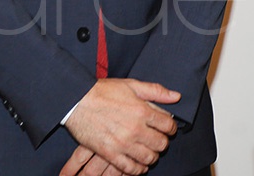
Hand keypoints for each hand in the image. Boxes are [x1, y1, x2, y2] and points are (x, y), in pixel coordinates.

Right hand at [62, 79, 179, 175]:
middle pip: (161, 144)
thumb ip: (156, 91)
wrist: (77, 101)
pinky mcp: (110, 153)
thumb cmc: (103, 91)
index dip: (171, 127)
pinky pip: (130, 168)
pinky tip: (139, 165)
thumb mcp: (132, 85)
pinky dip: (138, 169)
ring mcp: (123, 143)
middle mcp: (135, 129)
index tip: (167, 127)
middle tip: (157, 139)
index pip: (168, 125)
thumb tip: (176, 96)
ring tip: (148, 151)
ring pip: (149, 158)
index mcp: (142, 111)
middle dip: (162, 142)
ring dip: (152, 156)